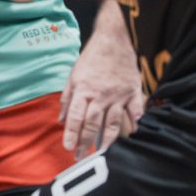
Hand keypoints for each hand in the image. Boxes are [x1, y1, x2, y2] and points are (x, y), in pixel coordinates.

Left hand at [59, 18, 144, 156]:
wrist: (114, 38)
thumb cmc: (92, 57)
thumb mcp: (73, 74)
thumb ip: (66, 98)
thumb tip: (60, 120)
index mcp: (83, 89)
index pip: (75, 117)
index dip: (71, 134)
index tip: (68, 147)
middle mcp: (101, 94)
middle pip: (92, 124)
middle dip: (85, 143)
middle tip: (81, 156)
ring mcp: (118, 94)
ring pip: (113, 122)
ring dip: (107, 140)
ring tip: (101, 152)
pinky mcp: (133, 91)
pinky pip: (135, 110)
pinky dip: (135, 121)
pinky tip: (133, 131)